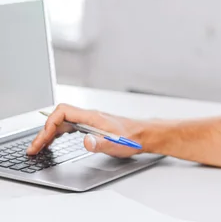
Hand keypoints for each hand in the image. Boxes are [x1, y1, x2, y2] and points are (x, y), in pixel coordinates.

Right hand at [26, 103, 145, 157]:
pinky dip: (58, 133)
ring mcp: (91, 120)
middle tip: (33, 149)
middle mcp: (90, 116)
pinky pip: (69, 126)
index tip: (42, 141)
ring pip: (63, 122)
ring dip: (49, 133)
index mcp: (92, 117)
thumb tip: (86, 141)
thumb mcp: (116, 143)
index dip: (48, 125)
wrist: (145, 134)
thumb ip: (100, 143)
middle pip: (59, 117)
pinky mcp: (93, 126)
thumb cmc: (132, 138)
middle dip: (43, 132)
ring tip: (39, 147)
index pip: (63, 113)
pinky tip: (55, 141)